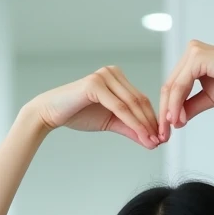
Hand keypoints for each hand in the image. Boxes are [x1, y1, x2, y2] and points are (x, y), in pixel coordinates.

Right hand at [29, 67, 161, 148]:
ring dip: (145, 125)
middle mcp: (112, 73)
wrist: (51, 113)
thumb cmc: (78, 114)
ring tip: (153, 142)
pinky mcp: (96, 84)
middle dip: (152, 123)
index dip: (153, 119)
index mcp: (117, 78)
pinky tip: (142, 136)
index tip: (162, 138)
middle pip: (139, 101)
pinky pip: (120, 107)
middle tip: (161, 142)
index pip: (141, 100)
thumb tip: (152, 141)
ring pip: (132, 104)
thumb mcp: (110, 122)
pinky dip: (133, 123)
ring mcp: (104, 76)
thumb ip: (130, 129)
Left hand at [158, 39, 213, 140]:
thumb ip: (190, 106)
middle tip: (164, 133)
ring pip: (172, 86)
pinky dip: (176, 104)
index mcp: (193, 59)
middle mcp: (191, 51)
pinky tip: (179, 119)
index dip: (168, 108)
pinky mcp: (197, 57)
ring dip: (170, 110)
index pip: (174, 85)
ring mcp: (193, 52)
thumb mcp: (208, 98)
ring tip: (173, 128)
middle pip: (169, 85)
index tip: (168, 129)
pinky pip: (180, 85)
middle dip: (165, 111)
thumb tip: (175, 120)